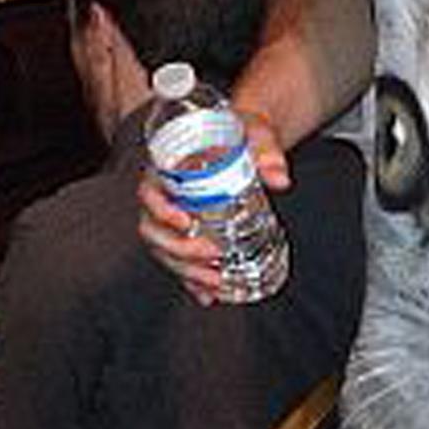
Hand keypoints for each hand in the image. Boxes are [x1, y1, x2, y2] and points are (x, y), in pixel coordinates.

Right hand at [138, 107, 290, 305]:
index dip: (160, 211)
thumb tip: (279, 177)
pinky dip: (192, 282)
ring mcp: (174, 218)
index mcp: (169, 168)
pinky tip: (208, 296)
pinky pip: (181, 261)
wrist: (247, 140)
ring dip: (185, 271)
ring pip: (164, 251)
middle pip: (153, 230)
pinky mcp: (189, 234)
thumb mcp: (255, 132)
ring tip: (215, 282)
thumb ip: (266, 151)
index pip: (148, 192)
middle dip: (179, 250)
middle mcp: (165, 196)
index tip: (185, 222)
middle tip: (212, 255)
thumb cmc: (242, 132)